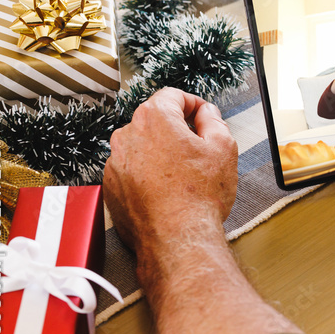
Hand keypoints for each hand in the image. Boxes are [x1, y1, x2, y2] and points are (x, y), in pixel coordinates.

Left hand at [104, 87, 237, 254]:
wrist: (177, 238)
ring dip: (160, 151)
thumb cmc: (199, 196)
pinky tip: (166, 189)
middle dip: (176, 128)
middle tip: (198, 146)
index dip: (193, 103)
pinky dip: (146, 173)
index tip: (202, 115)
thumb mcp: (223, 147)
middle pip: (154, 120)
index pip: (172, 95)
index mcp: (154, 118)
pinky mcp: (111, 187)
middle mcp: (127, 136)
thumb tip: (206, 114)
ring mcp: (115, 163)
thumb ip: (213, 120)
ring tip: (182, 173)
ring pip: (141, 146)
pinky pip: (131, 170)